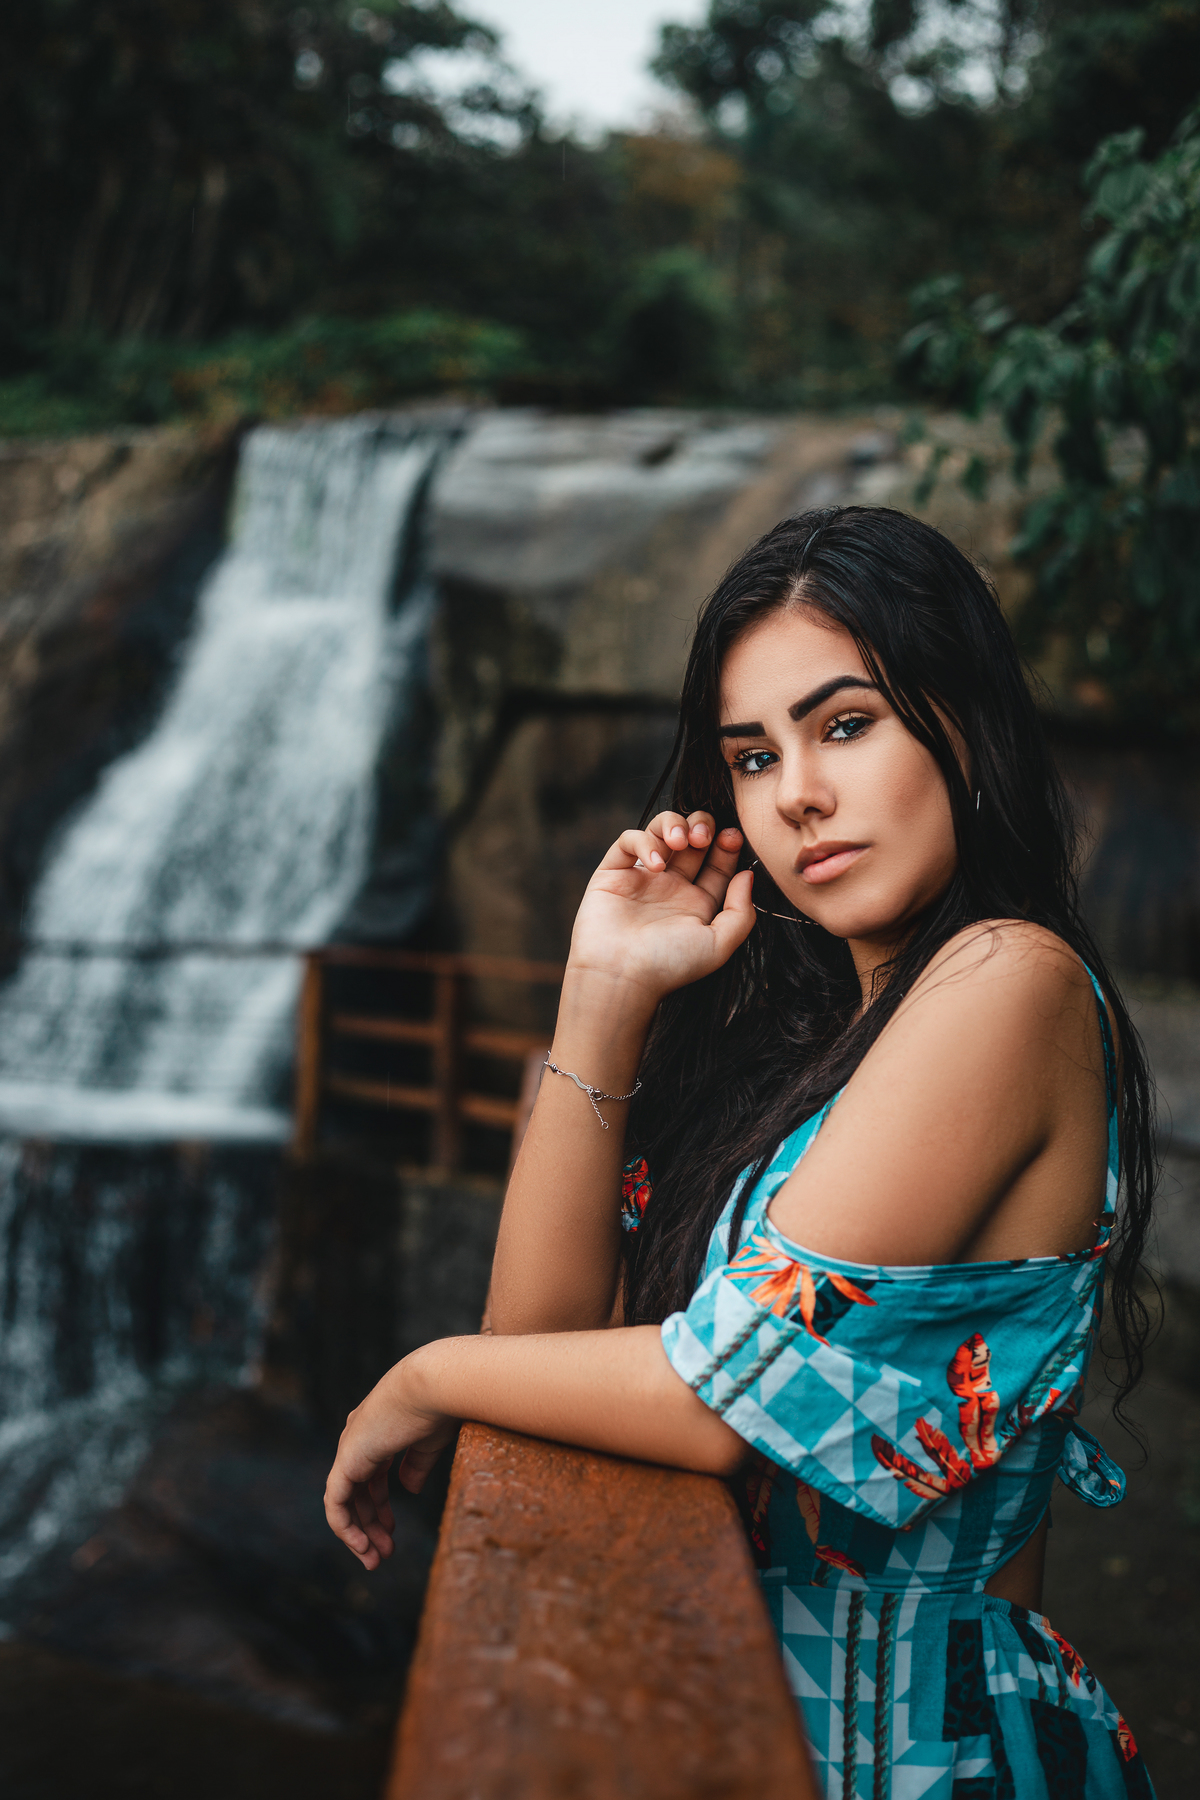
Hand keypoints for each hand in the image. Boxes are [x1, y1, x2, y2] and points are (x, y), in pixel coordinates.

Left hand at [323, 1357, 457, 1570]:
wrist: (434, 1385)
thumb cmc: (440, 1406)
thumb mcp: (429, 1442)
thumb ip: (416, 1465)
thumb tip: (408, 1489)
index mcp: (379, 1431)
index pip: (371, 1476)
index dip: (380, 1506)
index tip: (392, 1531)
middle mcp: (359, 1439)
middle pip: (358, 1492)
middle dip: (370, 1525)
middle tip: (383, 1554)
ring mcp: (350, 1448)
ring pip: (345, 1502)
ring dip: (359, 1533)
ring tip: (375, 1559)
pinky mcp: (347, 1461)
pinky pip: (336, 1503)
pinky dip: (346, 1527)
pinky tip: (362, 1546)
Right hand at [567, 810, 755, 1002]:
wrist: (620, 976)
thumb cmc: (669, 966)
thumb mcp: (719, 944)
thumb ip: (740, 911)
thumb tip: (747, 875)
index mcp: (697, 903)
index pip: (718, 862)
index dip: (727, 844)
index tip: (733, 837)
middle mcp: (670, 887)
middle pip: (692, 839)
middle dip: (703, 826)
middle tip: (704, 835)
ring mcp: (642, 878)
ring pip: (661, 830)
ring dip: (675, 825)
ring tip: (681, 841)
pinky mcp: (613, 873)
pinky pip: (629, 840)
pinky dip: (644, 841)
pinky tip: (655, 864)